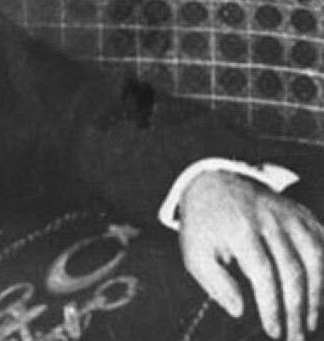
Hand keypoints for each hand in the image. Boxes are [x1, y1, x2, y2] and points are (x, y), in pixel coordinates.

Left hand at [178, 170, 323, 340]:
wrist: (217, 181)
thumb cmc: (205, 224)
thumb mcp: (194, 251)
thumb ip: (214, 282)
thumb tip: (240, 310)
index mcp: (240, 229)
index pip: (264, 273)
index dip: (272, 306)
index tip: (273, 331)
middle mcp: (270, 222)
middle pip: (294, 270)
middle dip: (297, 309)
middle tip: (295, 337)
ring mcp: (292, 217)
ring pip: (316, 259)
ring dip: (317, 296)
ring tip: (309, 323)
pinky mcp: (305, 217)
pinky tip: (321, 296)